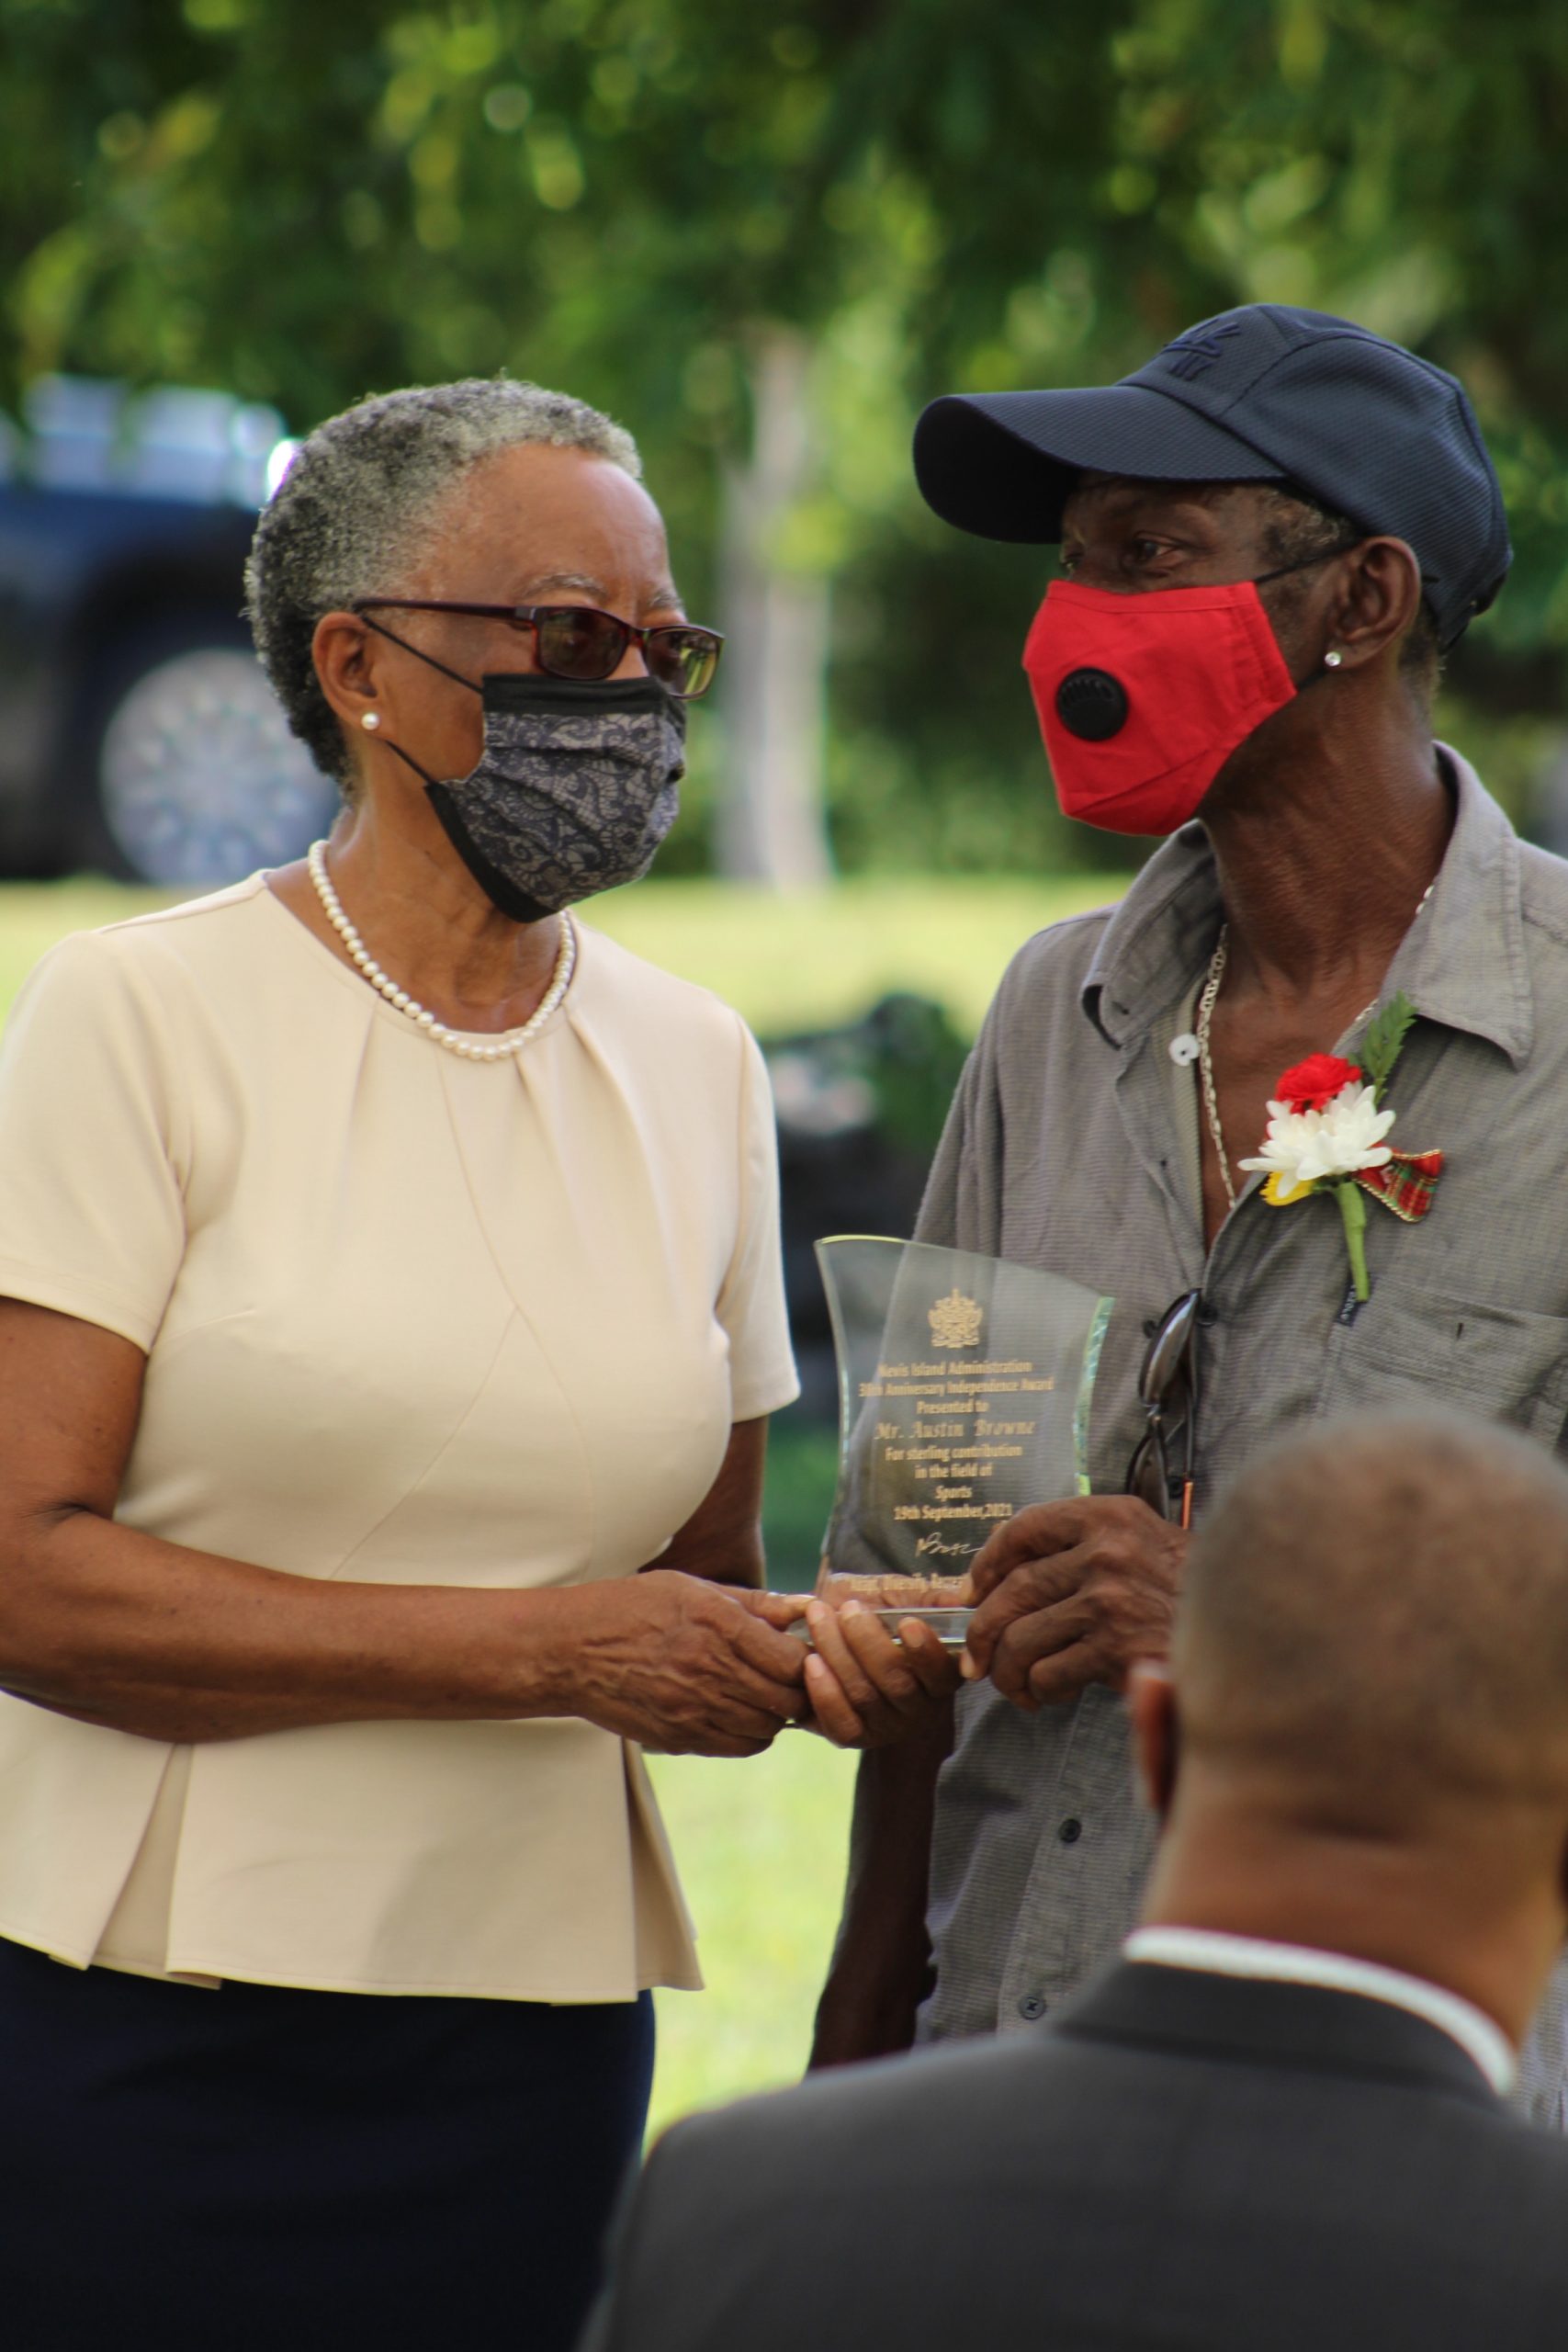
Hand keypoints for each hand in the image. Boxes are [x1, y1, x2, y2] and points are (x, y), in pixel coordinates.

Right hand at [562, 1572, 808, 1756]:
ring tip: (763, 1693)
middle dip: (798, 1689)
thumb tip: (804, 1608)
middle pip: (786, 1699)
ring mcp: (693, 1709)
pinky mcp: (679, 1737)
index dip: (807, 1659)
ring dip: (774, 1713)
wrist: (571, 1651)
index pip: (792, 1659)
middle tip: (791, 1677)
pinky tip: (740, 1712)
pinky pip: (738, 1746)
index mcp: (717, 1624)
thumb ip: (754, 1602)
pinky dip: (750, 1733)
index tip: (801, 1652)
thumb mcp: (692, 1587)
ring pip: (766, 1727)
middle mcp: (709, 1670)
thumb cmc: (632, 1608)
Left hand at [799, 1597, 960, 1747]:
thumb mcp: (905, 1599)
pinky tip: (811, 1662)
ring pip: (864, 1697)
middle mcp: (919, 1708)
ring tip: (819, 1618)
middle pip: (896, 1682)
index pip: (940, 1670)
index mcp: (941, 1674)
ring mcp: (886, 1727)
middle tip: (848, 1608)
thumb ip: (928, 1599)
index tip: (907, 1622)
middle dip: (867, 1642)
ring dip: (838, 1655)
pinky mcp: (854, 1737)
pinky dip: (825, 1694)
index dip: (925, 1650)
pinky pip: (842, 1725)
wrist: (842, 1638)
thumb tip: (955, 1600)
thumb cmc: (881, 1614)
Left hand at [962, 1496, 1184, 1711]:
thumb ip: (1083, 1550)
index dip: (987, 1564)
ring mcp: (1109, 1599)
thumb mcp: (1144, 1545)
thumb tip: (1001, 1582)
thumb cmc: (1189, 1595)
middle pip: (1011, 1591)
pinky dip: (1041, 1691)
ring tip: (1019, 1686)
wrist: (1248, 1632)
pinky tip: (1054, 1694)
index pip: (1023, 1529)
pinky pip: (1047, 1673)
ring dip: (1008, 1672)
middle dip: (983, 1632)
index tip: (973, 1591)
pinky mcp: (1115, 1647)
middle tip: (979, 1659)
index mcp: (1109, 1516)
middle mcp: (1105, 1551)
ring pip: (1020, 1639)